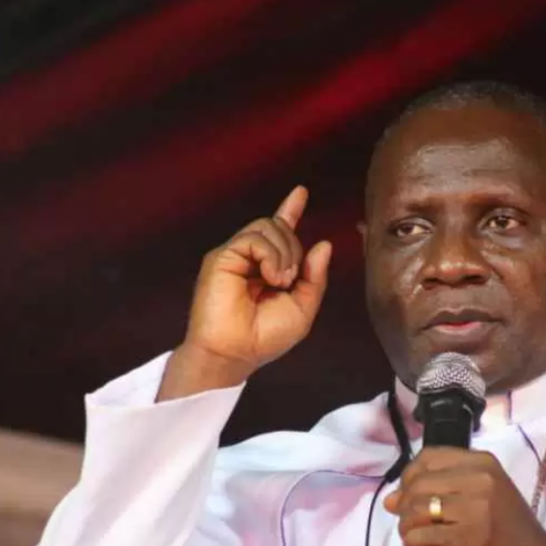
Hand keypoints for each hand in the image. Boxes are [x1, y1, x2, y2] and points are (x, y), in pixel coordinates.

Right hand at [159, 186, 331, 398]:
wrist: (235, 353)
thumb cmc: (265, 337)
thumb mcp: (302, 308)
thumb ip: (314, 277)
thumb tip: (323, 244)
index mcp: (268, 268)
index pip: (280, 231)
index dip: (290, 210)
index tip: (301, 192)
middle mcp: (250, 257)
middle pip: (279, 227)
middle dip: (294, 249)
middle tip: (290, 280)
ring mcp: (235, 255)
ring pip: (268, 227)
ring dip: (284, 252)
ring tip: (280, 281)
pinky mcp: (222, 257)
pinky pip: (254, 238)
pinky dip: (270, 255)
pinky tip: (270, 277)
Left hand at [384, 448, 545, 545]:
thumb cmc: (509, 534)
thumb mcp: (483, 499)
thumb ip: (442, 492)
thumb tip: (391, 499)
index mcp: (483, 463)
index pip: (429, 457)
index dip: (409, 476)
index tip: (408, 495)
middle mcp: (480, 479)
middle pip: (418, 484)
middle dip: (404, 507)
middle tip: (411, 524)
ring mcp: (476, 508)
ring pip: (417, 509)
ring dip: (407, 526)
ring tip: (415, 537)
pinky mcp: (470, 538)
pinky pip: (422, 536)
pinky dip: (413, 543)